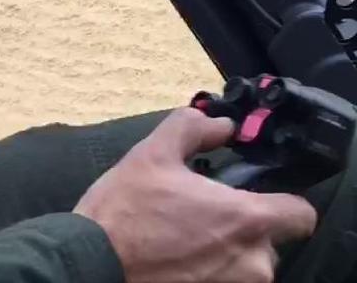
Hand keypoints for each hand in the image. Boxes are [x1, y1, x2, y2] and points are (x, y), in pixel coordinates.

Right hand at [74, 108, 316, 282]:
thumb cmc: (123, 211)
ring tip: (183, 234)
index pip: (301, 214)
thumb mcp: (152, 153)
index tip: (255, 194)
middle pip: (269, 240)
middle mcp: (250, 261)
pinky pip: (223, 279)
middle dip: (241, 226)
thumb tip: (219, 125)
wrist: (91, 261)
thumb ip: (192, 128)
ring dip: (224, 249)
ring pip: (245, 264)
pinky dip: (206, 267)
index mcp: (246, 219)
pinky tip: (173, 253)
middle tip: (202, 211)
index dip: (282, 199)